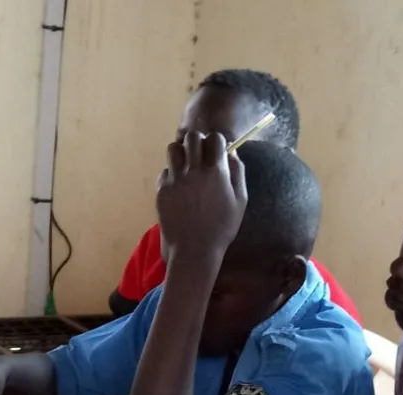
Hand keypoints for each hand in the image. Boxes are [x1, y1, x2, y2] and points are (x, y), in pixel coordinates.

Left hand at [154, 130, 247, 264]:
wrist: (194, 250)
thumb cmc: (222, 228)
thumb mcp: (240, 202)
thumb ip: (238, 174)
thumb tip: (232, 153)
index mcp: (216, 172)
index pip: (215, 138)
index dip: (216, 141)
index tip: (216, 150)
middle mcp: (194, 171)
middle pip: (192, 137)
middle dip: (197, 142)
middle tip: (199, 154)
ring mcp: (175, 179)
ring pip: (173, 149)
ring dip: (181, 153)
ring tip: (185, 165)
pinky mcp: (162, 190)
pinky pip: (165, 172)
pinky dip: (172, 175)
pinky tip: (178, 188)